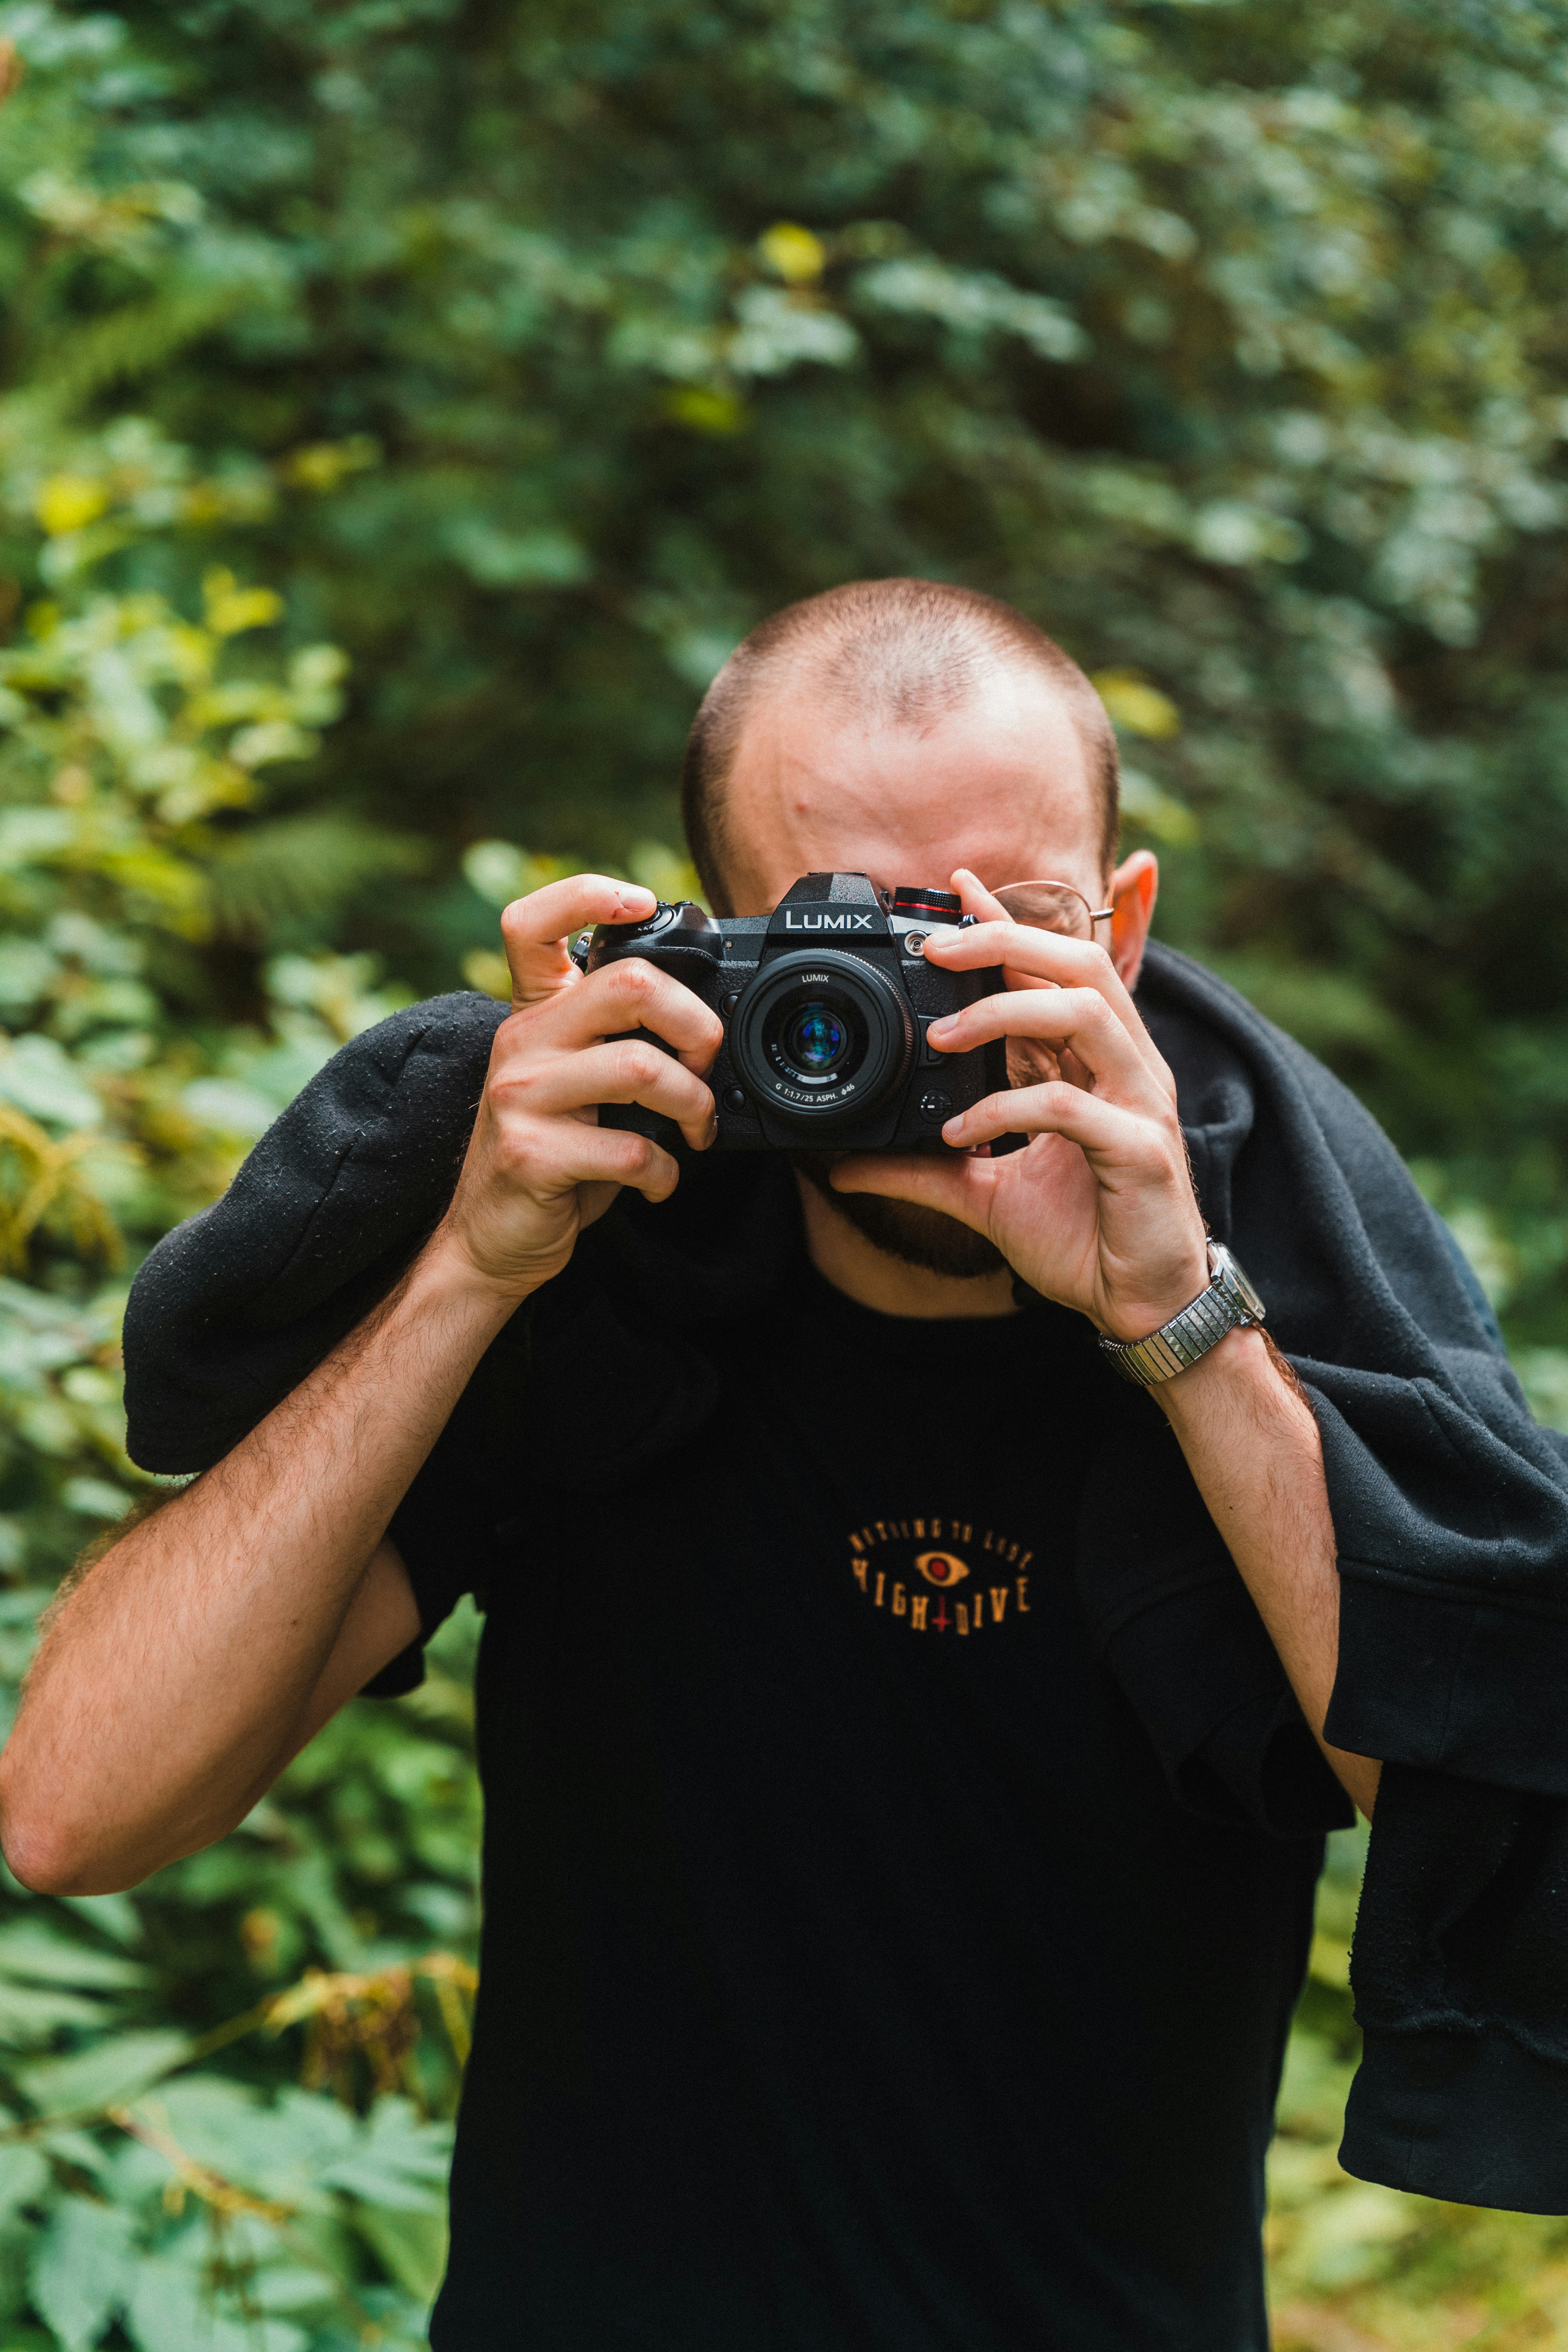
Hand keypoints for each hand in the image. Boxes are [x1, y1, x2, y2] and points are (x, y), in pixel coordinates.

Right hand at [432, 874, 720, 1298]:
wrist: (490, 1240)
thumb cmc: (549, 1156)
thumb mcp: (570, 1080)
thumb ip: (611, 1040)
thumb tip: (704, 1024)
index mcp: (532, 1014)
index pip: (532, 923)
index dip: (588, 893)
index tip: (641, 900)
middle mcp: (521, 1043)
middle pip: (631, 986)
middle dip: (696, 1026)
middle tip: (706, 1063)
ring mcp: (522, 1097)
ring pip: (643, 1069)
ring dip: (694, 1106)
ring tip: (697, 1131)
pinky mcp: (533, 1154)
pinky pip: (631, 1148)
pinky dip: (665, 1171)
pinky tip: (658, 1180)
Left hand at [830, 869, 1208, 1339]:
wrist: (1140, 1305)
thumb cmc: (1082, 1237)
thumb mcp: (986, 1194)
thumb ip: (925, 1169)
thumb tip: (848, 1165)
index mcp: (1096, 1062)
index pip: (1057, 967)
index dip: (1009, 923)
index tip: (954, 888)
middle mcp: (1126, 1067)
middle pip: (1078, 965)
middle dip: (1006, 942)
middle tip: (934, 950)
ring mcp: (1141, 1103)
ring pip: (1084, 1012)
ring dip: (1005, 1010)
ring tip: (940, 1037)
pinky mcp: (1140, 1149)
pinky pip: (1071, 1105)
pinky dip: (1008, 1107)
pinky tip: (963, 1132)